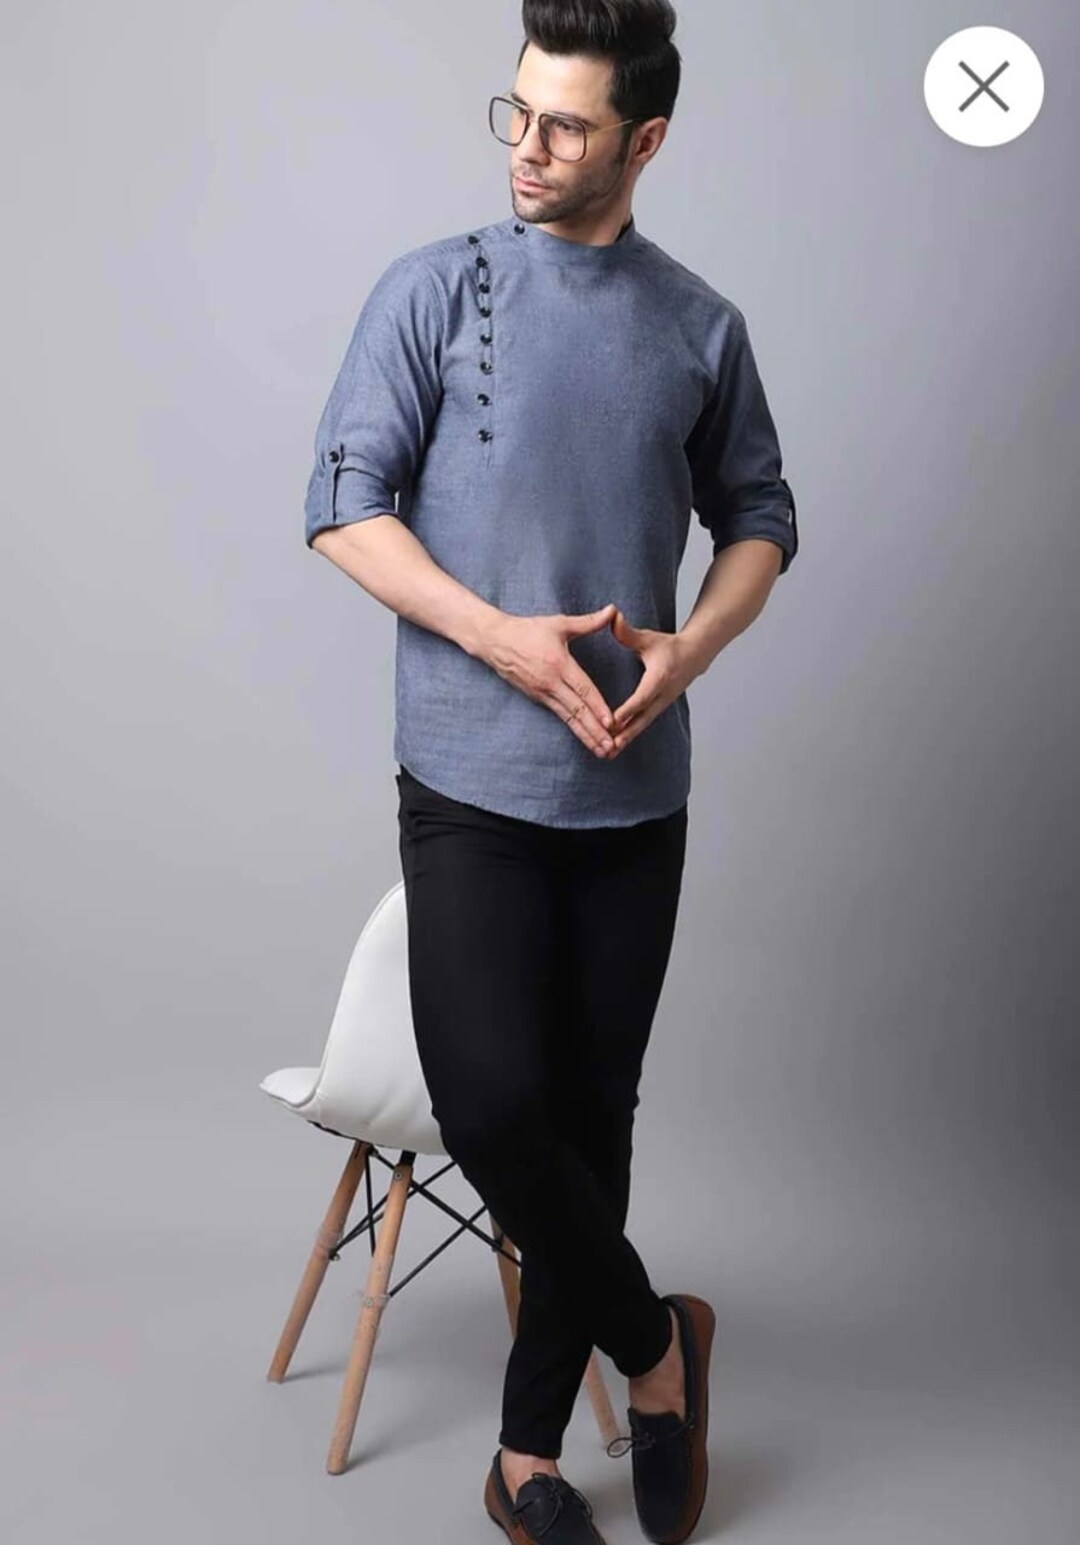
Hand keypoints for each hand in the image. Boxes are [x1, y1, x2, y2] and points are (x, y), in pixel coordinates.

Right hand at [483, 603, 619, 758]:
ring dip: (586, 735)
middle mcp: (551, 683)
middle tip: (611, 746)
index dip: (597, 706)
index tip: (611, 722)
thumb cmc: (527, 630)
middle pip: (577, 710)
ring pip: (569, 718)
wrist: (494, 641)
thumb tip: (613, 611)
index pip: (583, 689)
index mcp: (559, 664)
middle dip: (595, 730)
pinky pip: (560, 716)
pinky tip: (585, 739)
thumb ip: (589, 622)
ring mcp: (543, 693)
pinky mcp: (538, 698)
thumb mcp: (559, 624)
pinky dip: (574, 729)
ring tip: (601, 750)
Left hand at [609, 610, 700, 753]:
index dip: (627, 710)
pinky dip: (631, 736)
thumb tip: (612, 617)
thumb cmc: (669, 646)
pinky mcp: (660, 708)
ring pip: (643, 725)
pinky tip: (617, 747)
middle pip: (642, 718)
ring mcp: (663, 703)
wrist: (696, 655)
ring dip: (627, 739)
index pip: (642, 696)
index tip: (612, 721)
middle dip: (625, 733)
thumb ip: (627, 632)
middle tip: (609, 746)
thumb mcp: (649, 637)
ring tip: (609, 754)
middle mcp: (663, 694)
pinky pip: (644, 724)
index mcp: (659, 677)